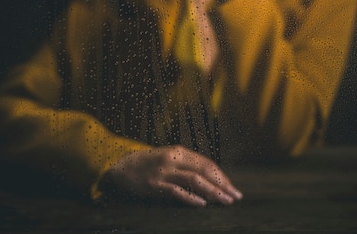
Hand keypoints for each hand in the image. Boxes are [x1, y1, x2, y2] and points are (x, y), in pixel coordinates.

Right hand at [102, 145, 242, 206]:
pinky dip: (190, 197)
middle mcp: (173, 159)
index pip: (206, 163)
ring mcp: (164, 172)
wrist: (120, 166)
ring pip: (194, 180)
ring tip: (225, 201)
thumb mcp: (168, 159)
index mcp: (178, 152)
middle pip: (204, 171)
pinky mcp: (155, 186)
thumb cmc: (148, 164)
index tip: (232, 188)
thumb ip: (185, 165)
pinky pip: (176, 191)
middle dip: (222, 184)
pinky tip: (202, 204)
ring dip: (212, 191)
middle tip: (236, 196)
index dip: (221, 176)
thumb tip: (210, 179)